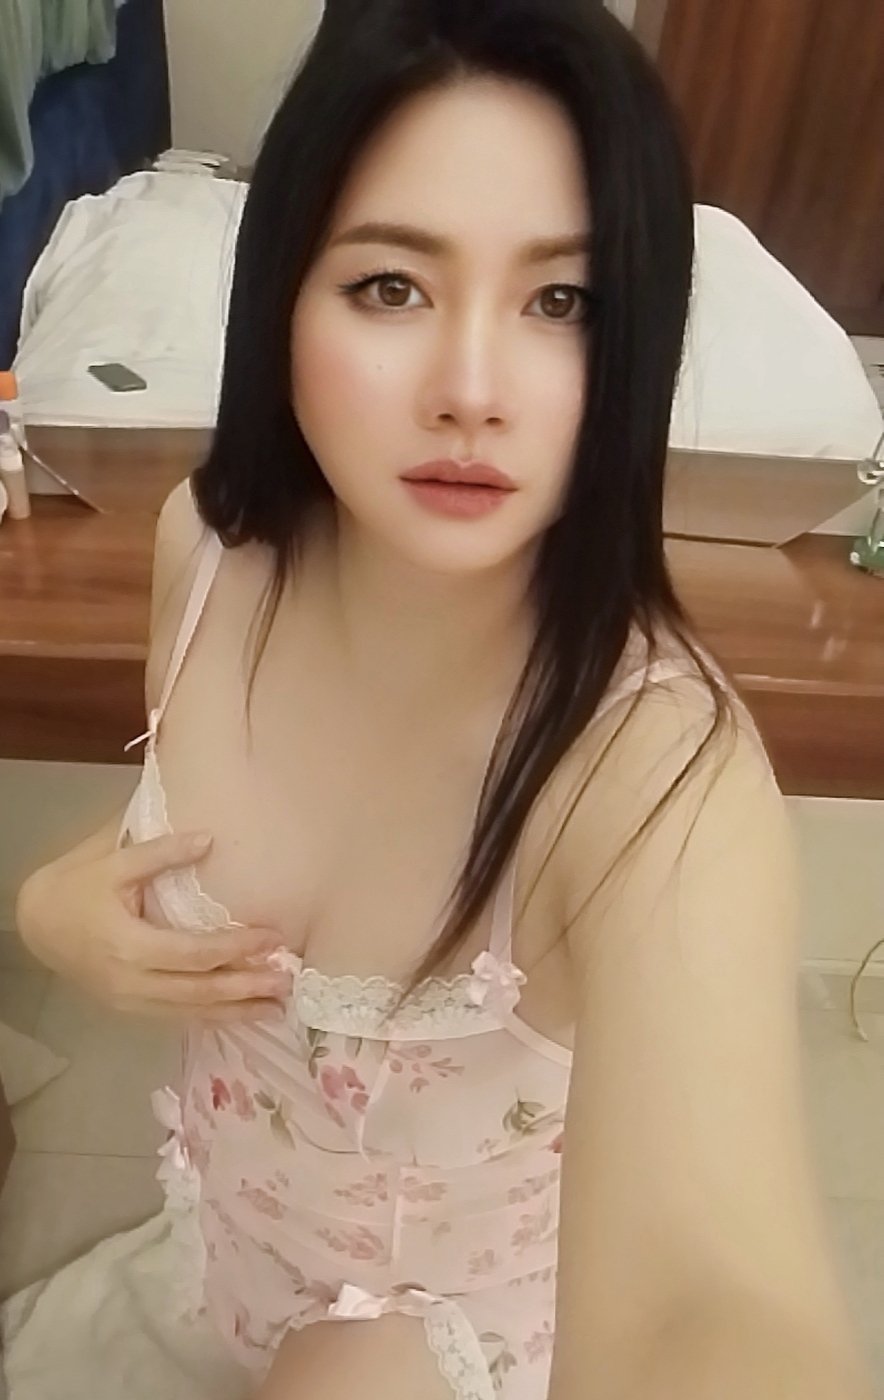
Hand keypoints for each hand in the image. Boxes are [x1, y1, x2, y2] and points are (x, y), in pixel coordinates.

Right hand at [17, 831, 292, 1024]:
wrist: (38, 922)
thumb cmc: (79, 886)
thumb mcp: (113, 861)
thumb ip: (160, 853)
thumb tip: (210, 839)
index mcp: (129, 945)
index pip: (194, 954)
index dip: (235, 949)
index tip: (272, 938)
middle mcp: (132, 983)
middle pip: (199, 992)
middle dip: (246, 988)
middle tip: (287, 981)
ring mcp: (131, 1002)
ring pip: (191, 1014)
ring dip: (236, 1012)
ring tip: (276, 1007)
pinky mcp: (131, 1009)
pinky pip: (177, 1019)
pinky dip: (212, 1019)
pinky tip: (241, 1016)